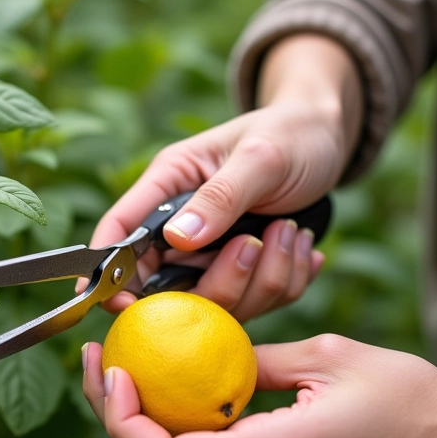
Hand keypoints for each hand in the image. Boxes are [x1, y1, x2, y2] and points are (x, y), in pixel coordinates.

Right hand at [78, 34, 362, 321]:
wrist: (326, 138)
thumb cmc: (290, 133)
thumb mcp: (261, 156)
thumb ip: (220, 196)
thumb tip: (178, 239)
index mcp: (168, 187)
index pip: (121, 232)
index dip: (110, 271)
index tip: (121, 304)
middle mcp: (182, 228)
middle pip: (171, 287)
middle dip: (221, 280)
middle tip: (257, 244)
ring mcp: (211, 256)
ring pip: (222, 303)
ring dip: (267, 277)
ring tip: (291, 231)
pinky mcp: (242, 273)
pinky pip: (259, 303)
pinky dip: (287, 281)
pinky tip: (300, 245)